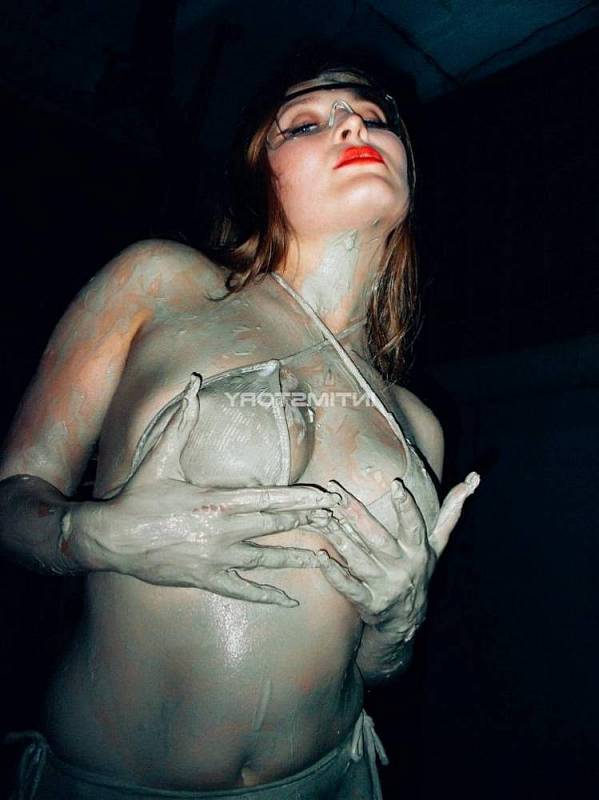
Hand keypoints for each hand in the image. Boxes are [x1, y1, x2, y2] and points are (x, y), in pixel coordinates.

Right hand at [64, 375, 339, 605]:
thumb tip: (193, 383)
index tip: (326, 497)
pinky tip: (288, 602)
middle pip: (274, 527)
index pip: (269, 498)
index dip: (301, 498)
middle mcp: (223, 531)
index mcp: (217, 500)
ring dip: (295, 559)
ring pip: (265, 560)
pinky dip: (266, 596)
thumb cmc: (137, 497)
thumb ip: (183, 420)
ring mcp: (216, 559)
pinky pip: (242, 590)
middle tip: (335, 521)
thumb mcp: (160, 456)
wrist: (110, 539)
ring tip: (322, 559)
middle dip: (306, 523)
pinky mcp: (206, 579)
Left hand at [310, 473, 479, 633]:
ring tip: (321, 516)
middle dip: (355, 513)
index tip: (396, 485)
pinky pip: (348, 587)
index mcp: (418, 551)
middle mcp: (403, 568)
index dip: (406, 507)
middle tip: (334, 492)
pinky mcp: (368, 602)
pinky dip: (333, 572)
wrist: (408, 620)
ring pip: (358, 559)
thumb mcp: (438, 544)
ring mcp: (384, 586)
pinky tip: (320, 555)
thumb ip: (451, 512)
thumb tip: (473, 479)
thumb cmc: (419, 570)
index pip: (414, 526)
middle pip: (377, 538)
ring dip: (338, 538)